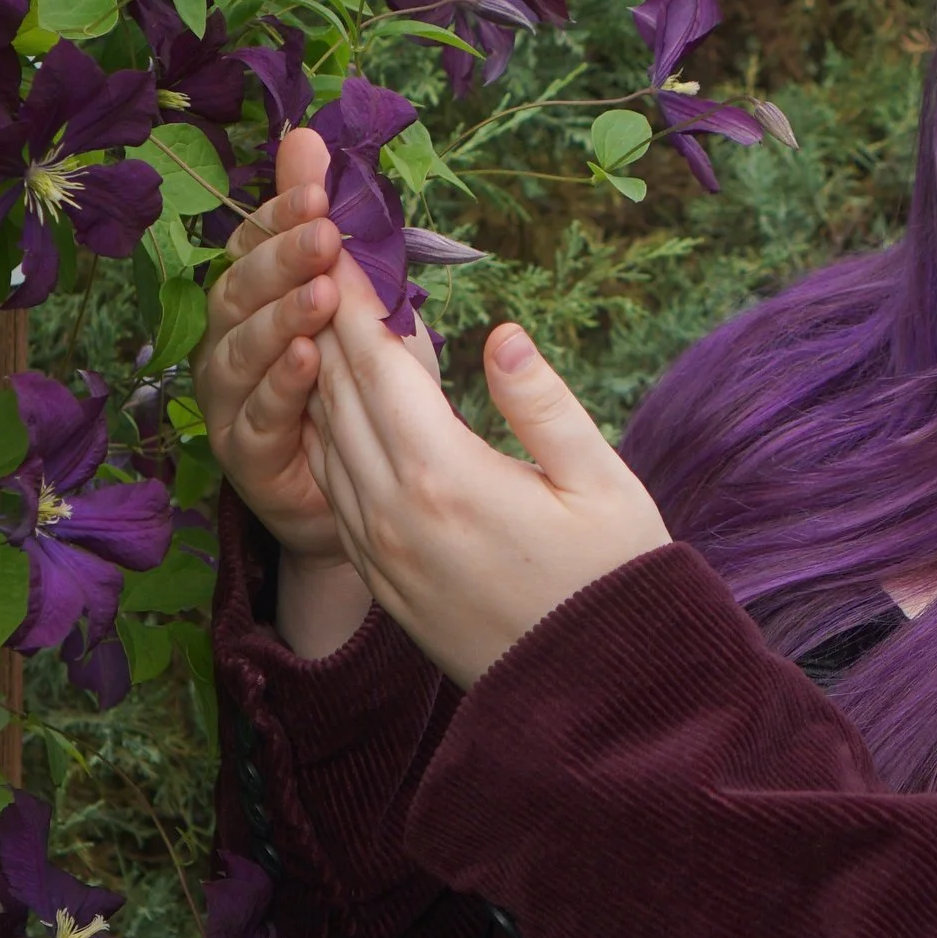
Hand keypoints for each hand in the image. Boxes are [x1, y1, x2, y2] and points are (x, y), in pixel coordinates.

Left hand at [303, 250, 671, 687]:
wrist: (598, 699)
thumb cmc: (615, 580)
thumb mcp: (600, 481)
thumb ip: (541, 402)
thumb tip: (499, 332)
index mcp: (446, 476)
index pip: (380, 364)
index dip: (359, 296)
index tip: (344, 238)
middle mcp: (394, 513)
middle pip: (338, 393)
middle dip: (329, 318)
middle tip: (326, 255)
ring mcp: (379, 551)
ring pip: (324, 440)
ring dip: (321, 373)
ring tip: (327, 315)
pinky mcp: (381, 580)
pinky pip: (334, 488)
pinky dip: (327, 432)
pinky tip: (339, 403)